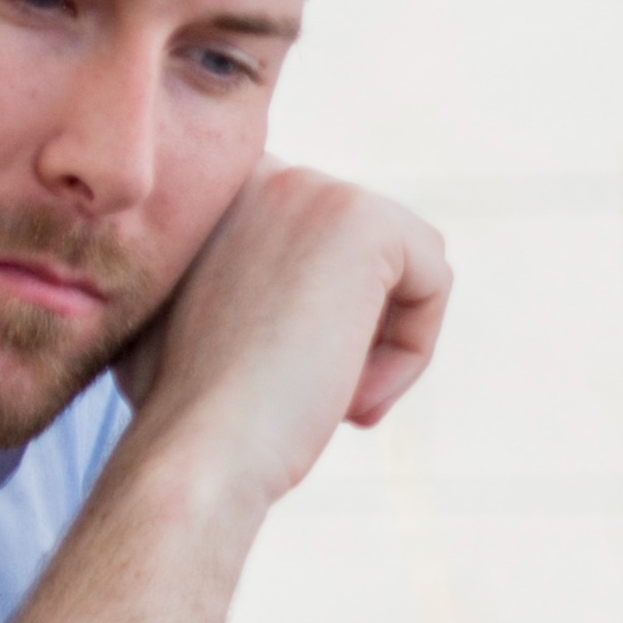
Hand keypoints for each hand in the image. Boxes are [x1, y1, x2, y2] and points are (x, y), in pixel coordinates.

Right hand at [116, 167, 451, 500]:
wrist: (194, 451)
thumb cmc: (189, 412)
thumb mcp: (204, 322)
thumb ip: (248, 280)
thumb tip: (308, 289)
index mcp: (224, 190)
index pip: (324, 249)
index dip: (319, 325)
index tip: (281, 380)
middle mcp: (265, 170)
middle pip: (369, 258)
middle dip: (355, 336)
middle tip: (313, 400)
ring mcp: (311, 187)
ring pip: (406, 270)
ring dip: (381, 348)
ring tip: (330, 400)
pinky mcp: (364, 221)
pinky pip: (434, 282)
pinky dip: (411, 353)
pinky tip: (350, 394)